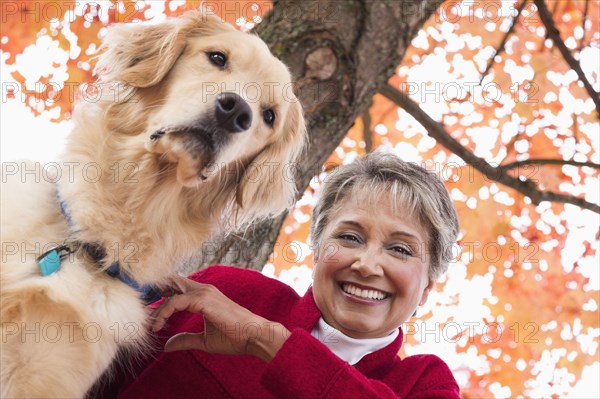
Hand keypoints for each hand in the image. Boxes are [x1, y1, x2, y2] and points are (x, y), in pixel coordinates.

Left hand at [151, 275, 289, 361]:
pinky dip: (164, 311)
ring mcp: (204, 293)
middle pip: (172, 281)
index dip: (160, 294)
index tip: (148, 313)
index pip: (177, 287)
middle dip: (154, 290)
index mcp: (204, 296)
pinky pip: (176, 301)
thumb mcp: (205, 340)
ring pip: (171, 290)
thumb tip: (167, 345)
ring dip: (155, 303)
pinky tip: (158, 325)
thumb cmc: (235, 337)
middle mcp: (203, 290)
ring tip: (146, 319)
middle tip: (140, 307)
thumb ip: (186, 339)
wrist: (253, 336)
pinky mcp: (203, 301)